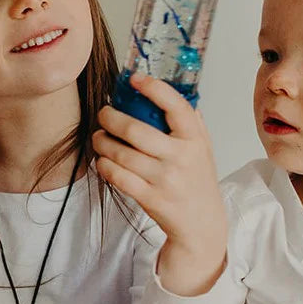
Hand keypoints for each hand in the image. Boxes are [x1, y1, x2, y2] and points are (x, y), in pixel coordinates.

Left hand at [93, 73, 226, 294]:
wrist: (202, 224)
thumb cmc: (198, 180)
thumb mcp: (203, 148)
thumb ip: (191, 121)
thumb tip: (170, 92)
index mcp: (195, 140)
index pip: (176, 106)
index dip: (154, 89)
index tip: (135, 79)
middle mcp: (181, 158)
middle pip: (136, 131)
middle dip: (111, 118)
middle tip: (104, 113)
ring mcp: (164, 179)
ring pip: (121, 154)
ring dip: (102, 142)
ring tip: (98, 137)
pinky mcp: (150, 198)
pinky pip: (118, 177)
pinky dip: (104, 166)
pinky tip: (102, 160)